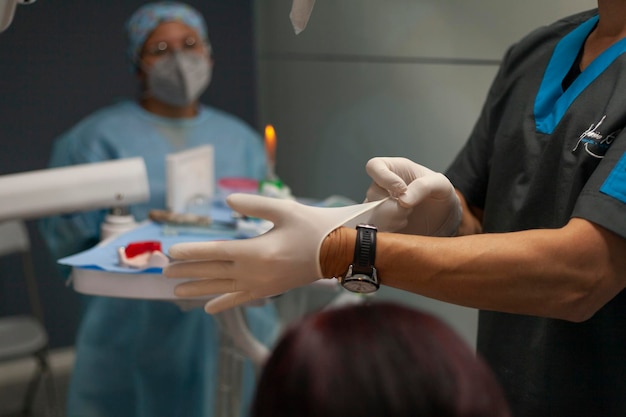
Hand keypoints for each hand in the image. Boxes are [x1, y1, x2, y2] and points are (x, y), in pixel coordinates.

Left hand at [163, 193, 386, 313]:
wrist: (336, 253)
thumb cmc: (311, 227)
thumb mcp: (284, 209)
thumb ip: (254, 205)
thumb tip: (227, 201)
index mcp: (256, 250)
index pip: (215, 251)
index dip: (191, 251)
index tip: (171, 251)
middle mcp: (254, 271)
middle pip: (213, 271)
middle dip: (187, 270)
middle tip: (163, 271)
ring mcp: (260, 284)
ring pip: (221, 287)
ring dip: (197, 288)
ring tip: (175, 291)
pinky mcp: (268, 290)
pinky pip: (239, 299)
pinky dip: (223, 303)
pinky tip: (207, 308)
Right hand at [364, 157, 461, 235]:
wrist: (443, 220)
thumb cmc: (441, 195)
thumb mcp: (441, 185)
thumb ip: (424, 186)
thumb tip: (403, 199)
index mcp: (395, 169)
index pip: (374, 166)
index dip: (384, 177)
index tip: (402, 190)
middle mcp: (383, 186)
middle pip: (372, 194)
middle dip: (391, 206)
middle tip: (409, 210)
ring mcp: (378, 206)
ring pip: (370, 213)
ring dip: (390, 219)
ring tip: (406, 219)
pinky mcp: (379, 223)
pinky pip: (373, 227)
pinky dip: (387, 230)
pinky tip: (400, 228)